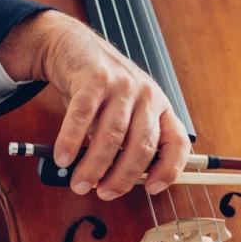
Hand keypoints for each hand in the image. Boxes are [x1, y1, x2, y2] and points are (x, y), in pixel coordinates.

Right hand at [0, 10, 189, 198]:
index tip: (152, 189)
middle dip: (122, 177)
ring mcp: (122, 86)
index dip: (169, 169)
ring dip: (94, 166)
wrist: (74, 47)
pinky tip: (63, 158)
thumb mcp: (125, 112)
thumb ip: (125, 143)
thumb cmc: (101, 89)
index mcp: (160, 107)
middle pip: (142, 145)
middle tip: (104, 194)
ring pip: (112, 135)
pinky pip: (82, 117)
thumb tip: (113, 183)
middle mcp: (147, 96)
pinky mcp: (94, 79)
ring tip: (80, 184)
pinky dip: (71, 141)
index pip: (176, 142)